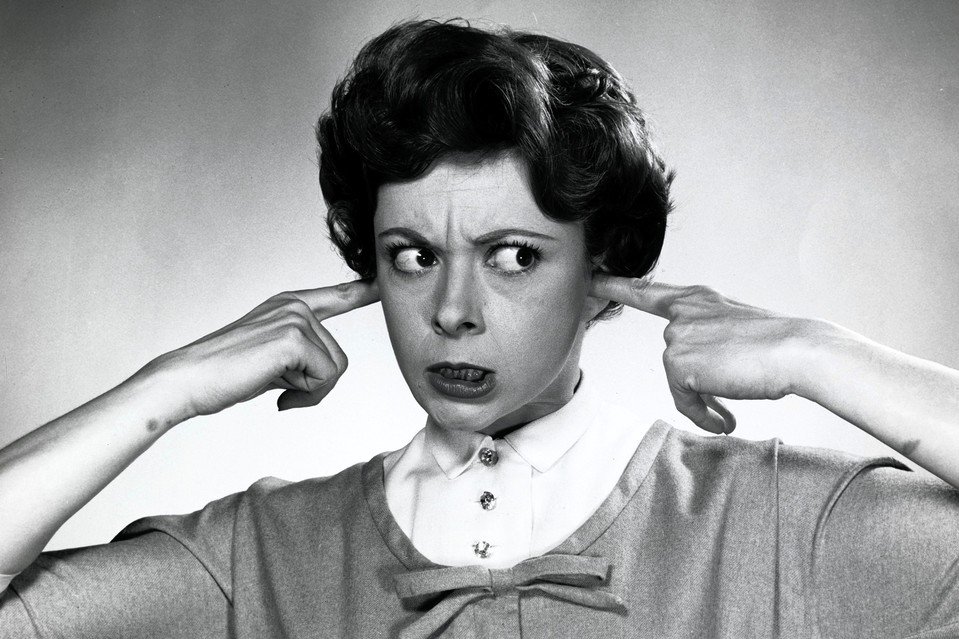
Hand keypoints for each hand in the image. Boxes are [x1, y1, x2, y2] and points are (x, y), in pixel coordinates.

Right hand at [144, 279, 379, 420]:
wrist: (187, 381)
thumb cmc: (226, 376)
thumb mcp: (274, 361)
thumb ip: (302, 357)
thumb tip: (327, 373)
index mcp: (289, 305)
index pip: (337, 296)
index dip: (364, 292)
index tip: (386, 282)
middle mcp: (295, 305)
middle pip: (340, 359)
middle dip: (316, 385)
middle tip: (277, 386)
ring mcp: (295, 318)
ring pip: (335, 370)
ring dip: (308, 391)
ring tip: (271, 384)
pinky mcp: (293, 338)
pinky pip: (325, 378)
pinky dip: (303, 395)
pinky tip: (273, 390)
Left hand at [590, 275, 807, 434]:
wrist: (796, 351)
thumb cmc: (777, 343)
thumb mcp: (735, 327)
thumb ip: (706, 339)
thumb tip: (692, 374)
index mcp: (697, 298)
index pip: (648, 292)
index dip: (618, 286)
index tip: (593, 278)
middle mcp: (682, 312)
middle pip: (675, 359)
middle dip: (698, 383)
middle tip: (731, 389)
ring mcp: (678, 335)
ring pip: (679, 382)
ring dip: (703, 401)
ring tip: (731, 409)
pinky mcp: (677, 362)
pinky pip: (683, 401)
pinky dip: (702, 414)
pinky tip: (724, 420)